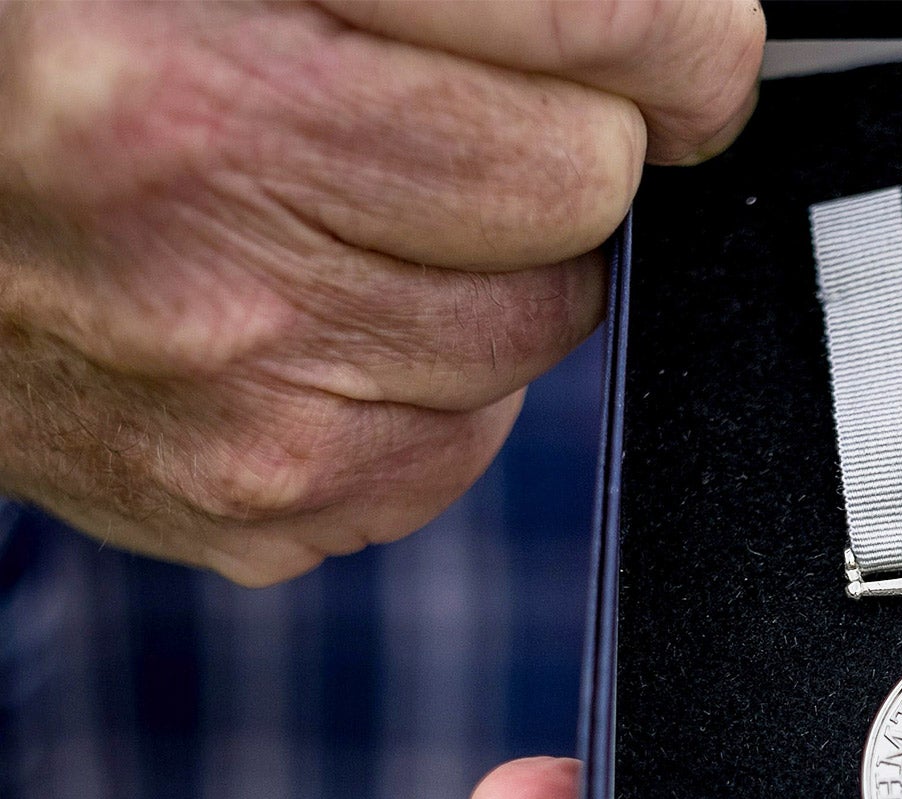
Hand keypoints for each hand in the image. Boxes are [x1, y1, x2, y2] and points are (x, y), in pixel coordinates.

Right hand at [0, 0, 761, 583]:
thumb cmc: (45, 59)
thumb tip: (636, 28)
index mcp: (187, 27)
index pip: (585, 23)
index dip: (677, 37)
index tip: (689, 48)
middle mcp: (202, 195)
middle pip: (581, 185)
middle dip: (561, 146)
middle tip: (456, 117)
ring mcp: (230, 377)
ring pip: (537, 326)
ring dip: (490, 268)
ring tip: (349, 212)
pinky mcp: (252, 499)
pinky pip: (463, 444)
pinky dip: (429, 384)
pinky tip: (314, 312)